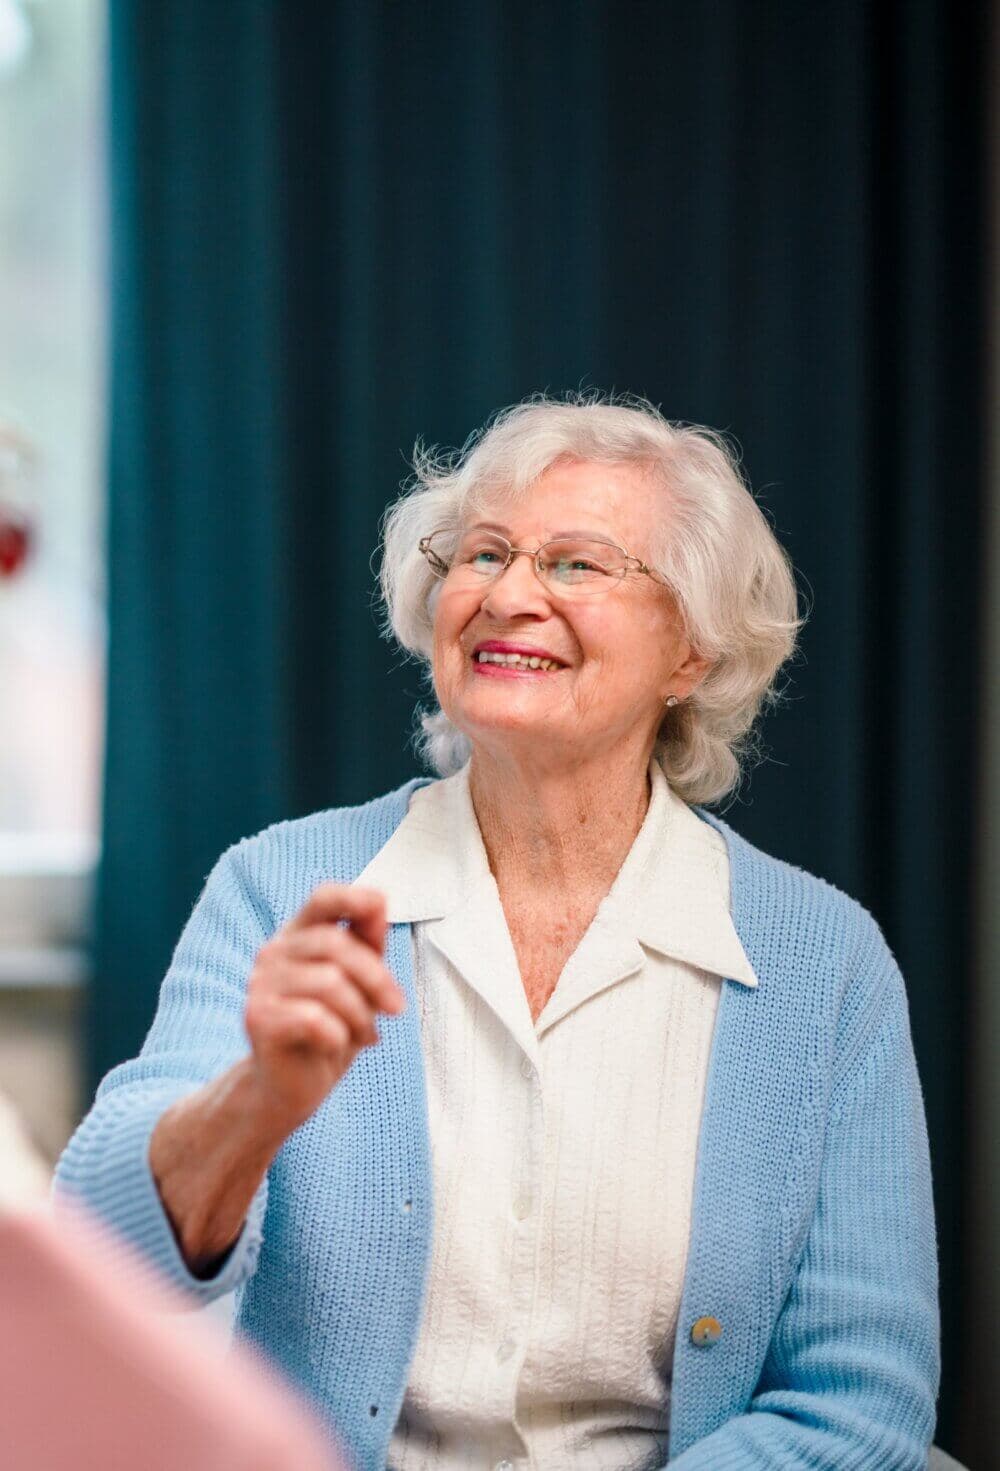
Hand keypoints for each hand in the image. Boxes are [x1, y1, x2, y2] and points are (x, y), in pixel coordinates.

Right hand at [243, 883, 404, 1134]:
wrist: (291, 1087)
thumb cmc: (329, 1030)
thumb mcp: (359, 984)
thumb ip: (367, 944)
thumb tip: (379, 902)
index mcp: (298, 937)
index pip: (322, 898)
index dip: (353, 896)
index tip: (381, 908)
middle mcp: (273, 953)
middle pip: (336, 944)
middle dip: (377, 978)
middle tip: (396, 1008)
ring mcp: (260, 985)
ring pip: (330, 983)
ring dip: (360, 1014)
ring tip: (364, 1033)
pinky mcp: (257, 1019)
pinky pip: (314, 1018)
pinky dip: (339, 1036)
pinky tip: (337, 1046)